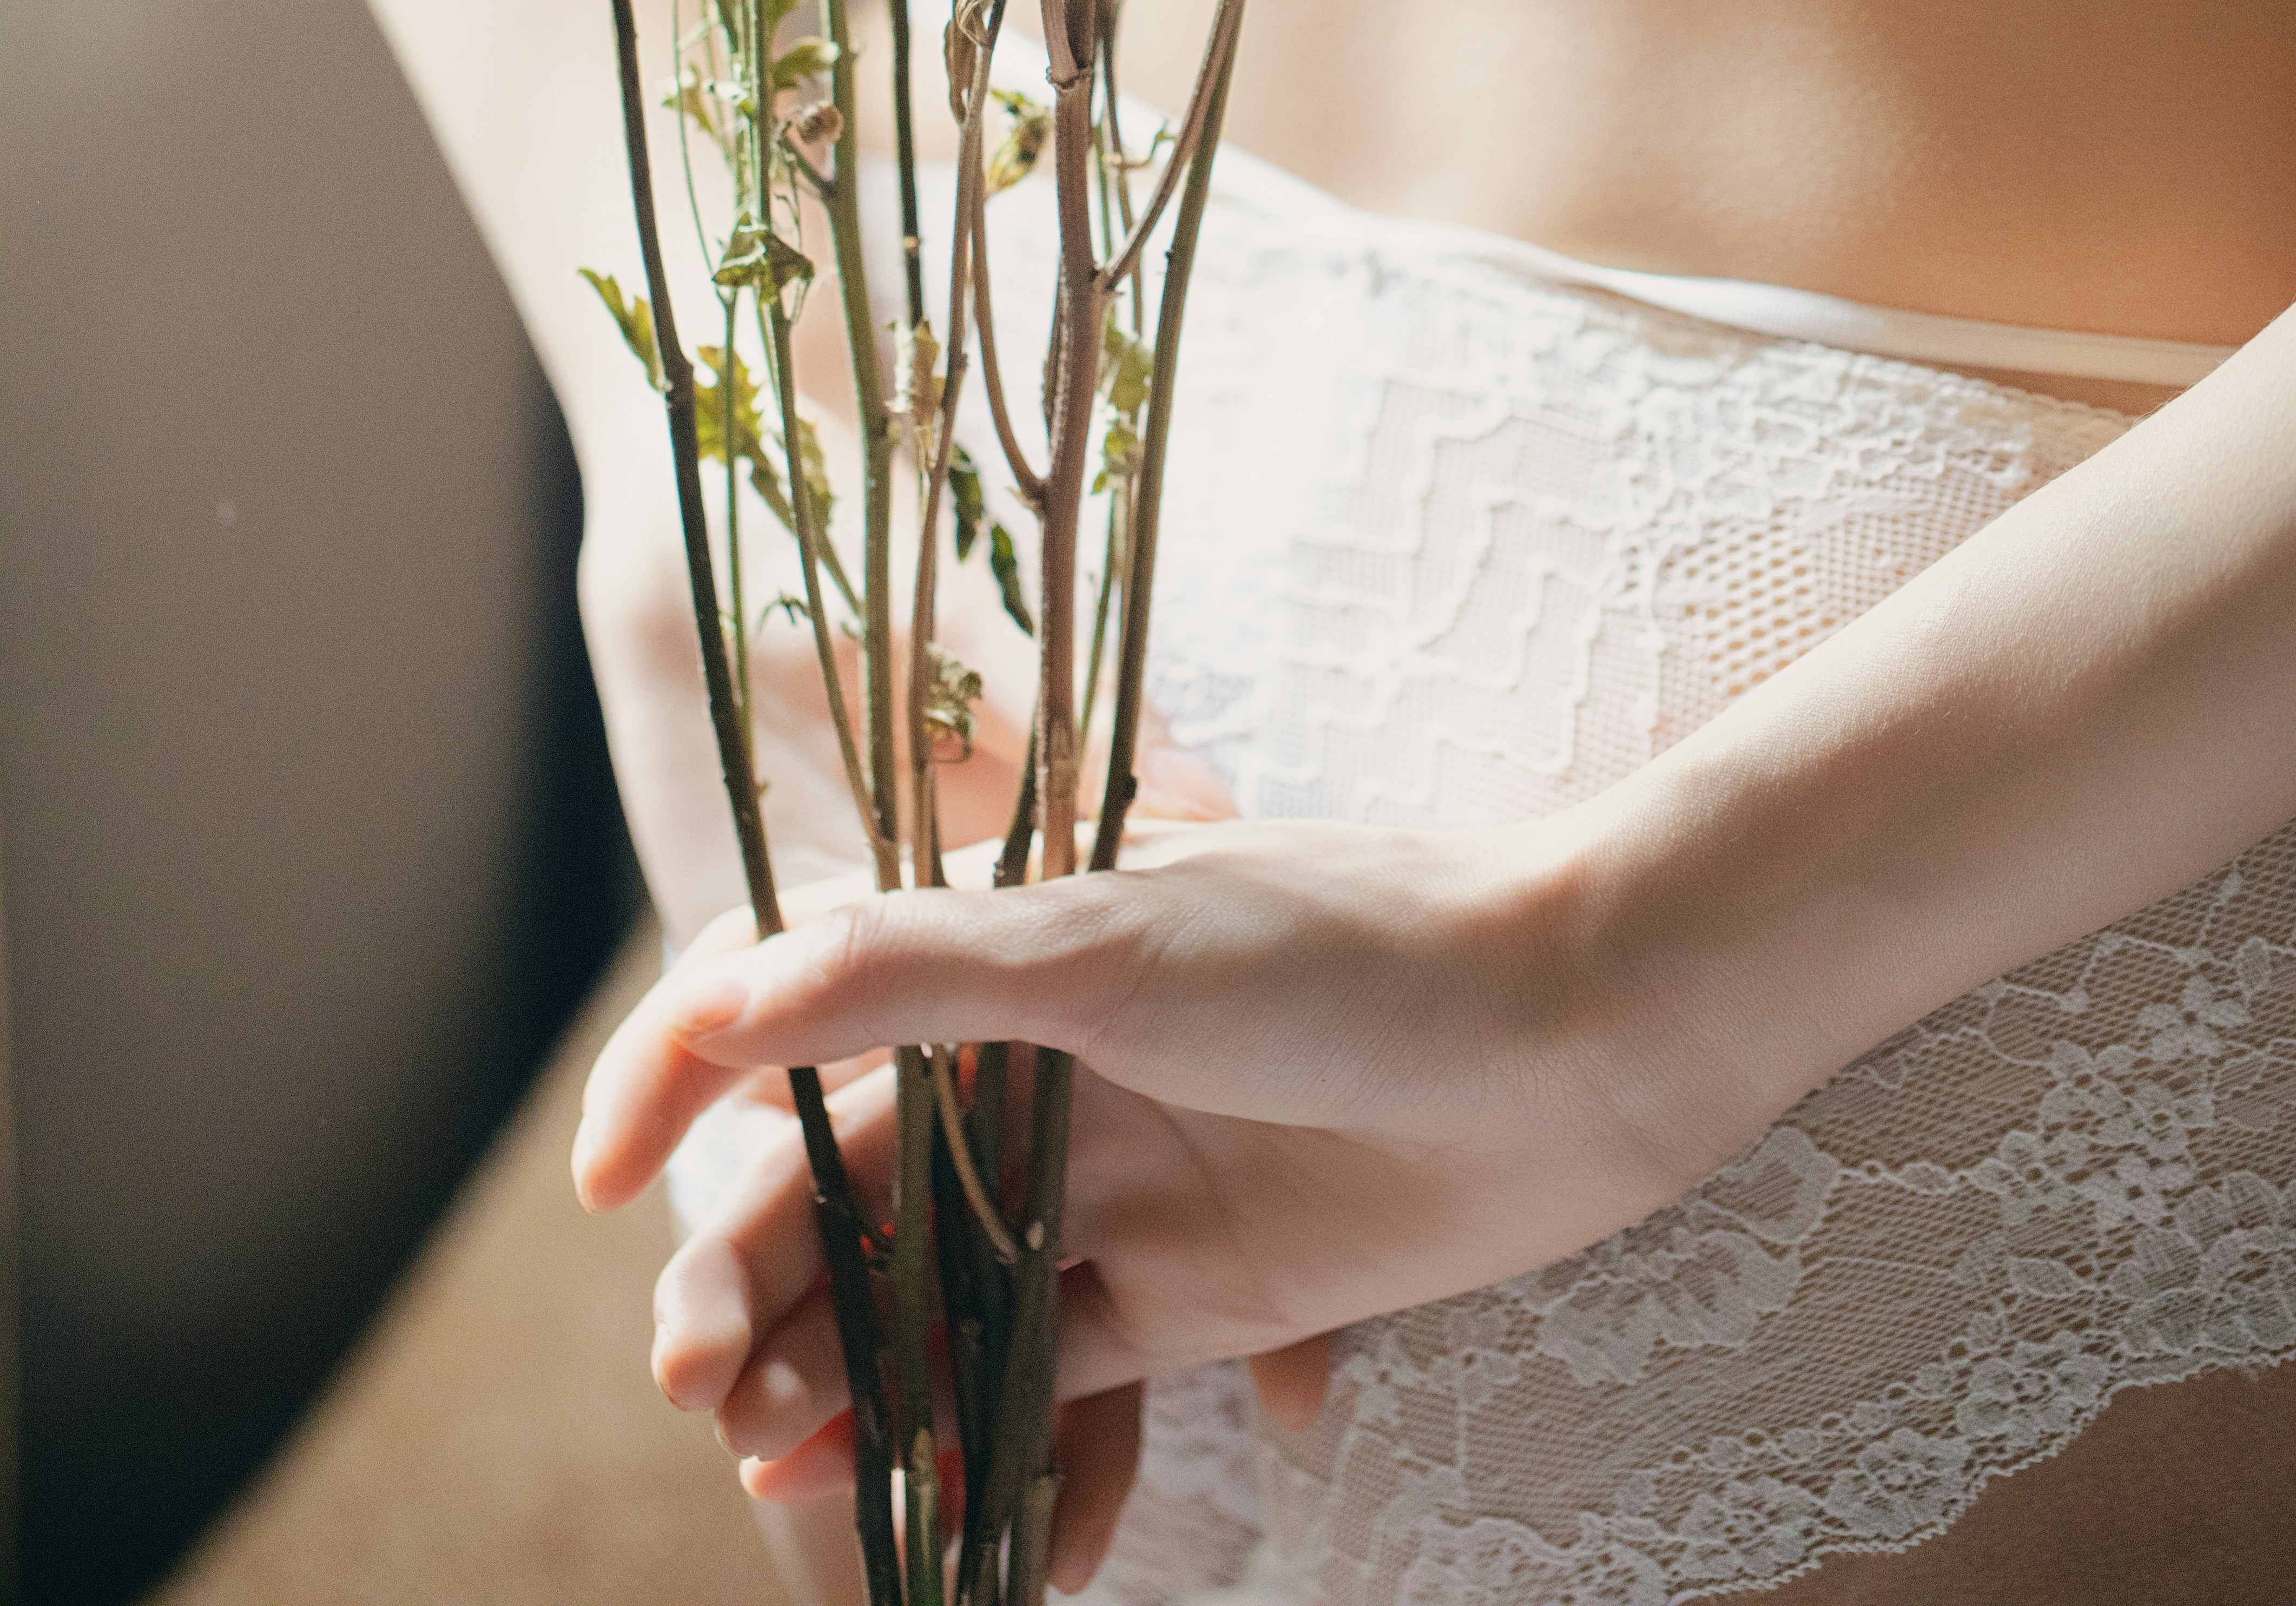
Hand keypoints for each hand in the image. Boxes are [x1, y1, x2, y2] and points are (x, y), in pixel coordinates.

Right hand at [575, 804, 1738, 1529]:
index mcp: (1004, 945)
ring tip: (762, 1442)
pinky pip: (1039, 1376)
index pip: (795, 1007)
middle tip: (694, 1369)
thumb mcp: (1115, 930)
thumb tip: (723, 994)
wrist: (1574, 1027)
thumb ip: (914, 964)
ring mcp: (1109, 1182)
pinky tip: (889, 1484)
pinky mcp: (1185, 1293)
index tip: (602, 1175)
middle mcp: (1040, 1061)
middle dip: (749, 1270)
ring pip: (921, 1288)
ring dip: (830, 1361)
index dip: (681, 1079)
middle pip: (844, 1180)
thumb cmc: (1351, 942)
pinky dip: (958, 1429)